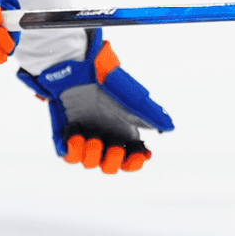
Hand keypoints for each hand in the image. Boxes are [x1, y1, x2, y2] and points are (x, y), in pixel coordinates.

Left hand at [18, 33, 172, 172]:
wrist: (78, 69)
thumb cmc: (107, 82)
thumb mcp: (132, 100)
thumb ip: (151, 114)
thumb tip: (169, 127)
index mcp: (122, 131)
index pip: (130, 158)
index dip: (134, 163)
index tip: (136, 156)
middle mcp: (104, 137)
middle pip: (109, 166)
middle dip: (112, 162)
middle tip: (112, 147)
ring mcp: (84, 136)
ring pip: (89, 162)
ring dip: (91, 155)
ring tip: (91, 138)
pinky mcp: (66, 134)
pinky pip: (68, 155)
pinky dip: (73, 151)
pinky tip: (76, 136)